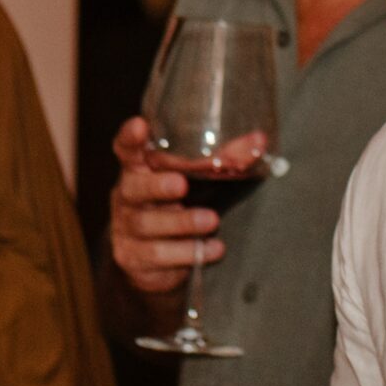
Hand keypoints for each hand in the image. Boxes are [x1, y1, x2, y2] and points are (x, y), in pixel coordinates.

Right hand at [108, 116, 223, 294]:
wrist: (151, 261)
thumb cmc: (177, 206)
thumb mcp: (195, 183)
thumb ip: (222, 160)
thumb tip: (259, 140)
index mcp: (139, 171)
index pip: (127, 150)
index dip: (130, 138)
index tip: (140, 125)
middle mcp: (128, 197)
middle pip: (134, 188)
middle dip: (157, 185)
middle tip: (181, 184)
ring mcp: (126, 229)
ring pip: (147, 225)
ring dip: (181, 222)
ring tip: (211, 221)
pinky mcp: (133, 258)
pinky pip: (158, 256)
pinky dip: (188, 252)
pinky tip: (213, 248)